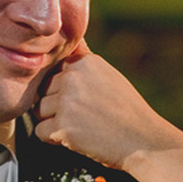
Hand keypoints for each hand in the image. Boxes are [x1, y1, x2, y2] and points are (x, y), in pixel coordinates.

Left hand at [34, 42, 162, 169]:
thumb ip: (85, 62)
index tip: (86, 100)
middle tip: (86, 117)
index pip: (54, 72)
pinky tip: (77, 138)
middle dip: (57, 106)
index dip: (65, 90)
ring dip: (54, 122)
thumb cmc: (128, 112)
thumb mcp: (109, 77)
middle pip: (43, 91)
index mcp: (84, 62)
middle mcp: (73, 77)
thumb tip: (72, 39)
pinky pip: (40, 132)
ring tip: (82, 127)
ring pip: (38, 110)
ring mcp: (66, 101)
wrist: (144, 141)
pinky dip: (54, 139)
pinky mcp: (62, 126)